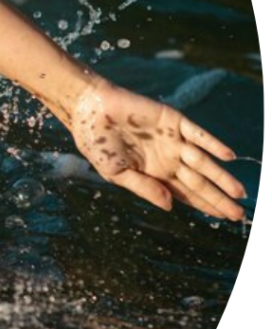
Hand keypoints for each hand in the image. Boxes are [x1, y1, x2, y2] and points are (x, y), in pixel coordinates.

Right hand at [69, 79, 245, 219]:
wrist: (89, 111)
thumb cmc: (96, 143)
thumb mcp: (115, 173)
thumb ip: (143, 188)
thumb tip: (170, 206)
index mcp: (153, 173)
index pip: (185, 192)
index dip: (203, 205)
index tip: (222, 217)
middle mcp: (167, 158)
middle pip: (198, 181)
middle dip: (218, 198)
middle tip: (238, 214)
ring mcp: (172, 140)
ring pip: (203, 162)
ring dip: (221, 176)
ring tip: (238, 192)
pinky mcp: (172, 121)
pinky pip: (197, 134)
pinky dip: (213, 144)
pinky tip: (227, 156)